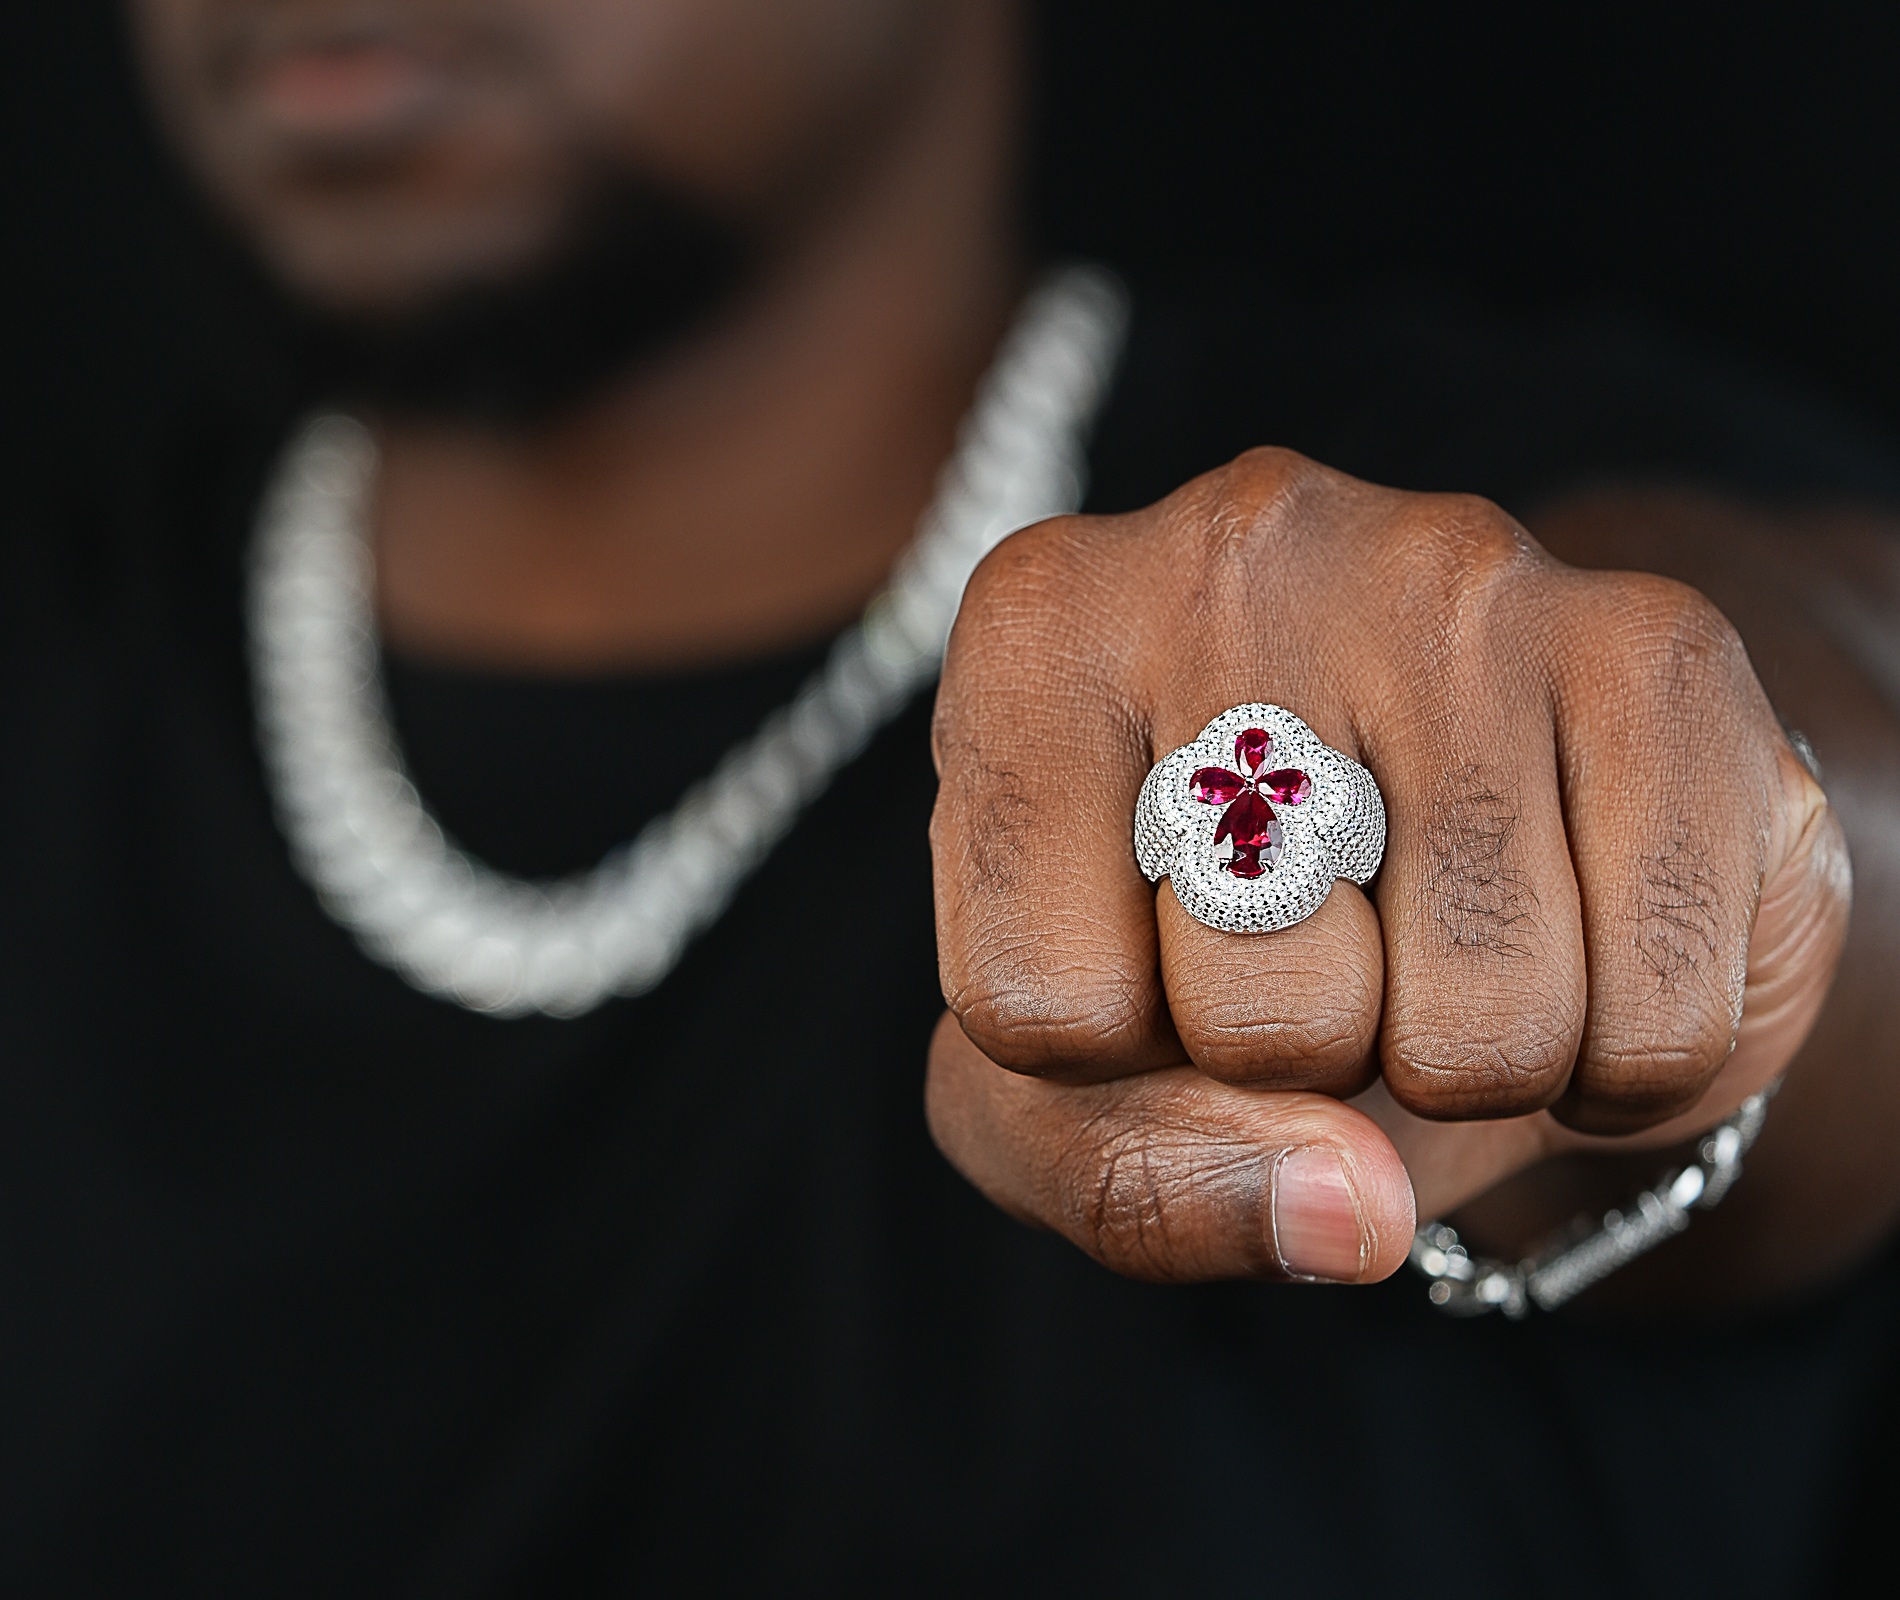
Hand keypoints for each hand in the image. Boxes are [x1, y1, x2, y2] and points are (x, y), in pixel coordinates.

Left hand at [926, 449, 1847, 1283]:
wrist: (1446, 820)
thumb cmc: (1211, 941)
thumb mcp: (1069, 1081)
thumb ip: (1126, 1177)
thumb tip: (1344, 1212)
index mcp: (1038, 631)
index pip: (1036, 1000)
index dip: (1112, 1057)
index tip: (1147, 964)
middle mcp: (1232, 552)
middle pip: (1258, 1015)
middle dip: (1299, 1055)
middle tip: (1321, 946)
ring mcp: (1458, 580)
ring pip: (1476, 1029)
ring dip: (1466, 1060)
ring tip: (1440, 938)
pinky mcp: (1656, 649)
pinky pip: (1653, 1019)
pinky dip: (1618, 1054)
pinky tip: (1571, 930)